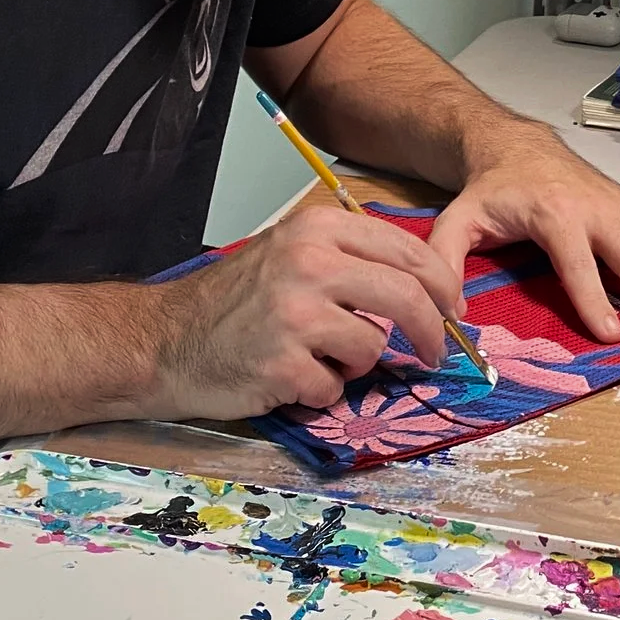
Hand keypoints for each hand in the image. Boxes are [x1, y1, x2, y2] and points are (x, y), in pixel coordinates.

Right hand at [145, 203, 464, 418]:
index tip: (454, 311)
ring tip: (315, 357)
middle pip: (407, 297)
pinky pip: (334, 387)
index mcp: (319, 228)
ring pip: (372, 347)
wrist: (165, 341)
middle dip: (433, 332)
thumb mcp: (294, 253)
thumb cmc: (237, 301)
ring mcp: (295, 313)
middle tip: (437, 354)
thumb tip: (429, 287)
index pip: (409, 252)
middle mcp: (310, 262)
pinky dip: (319, 391)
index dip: (443, 286)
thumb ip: (354, 260)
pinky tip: (287, 377)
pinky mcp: (282, 363)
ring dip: (354, 364)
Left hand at [429, 123, 619, 343]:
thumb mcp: (457, 220)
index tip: (611, 335)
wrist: (517, 146)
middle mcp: (593, 207)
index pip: (578, 263)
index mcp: (553, 214)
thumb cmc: (492, 190)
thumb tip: (449, 311)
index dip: (594, 300)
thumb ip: (446, 261)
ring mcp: (618, 204)